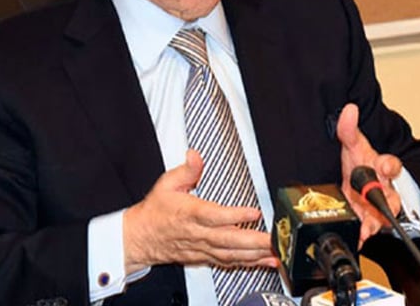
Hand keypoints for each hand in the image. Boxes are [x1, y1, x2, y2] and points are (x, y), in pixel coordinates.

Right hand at [123, 150, 278, 273]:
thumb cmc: (156, 211)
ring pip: (232, 255)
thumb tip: (195, 156)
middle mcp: (198, 234)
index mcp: (190, 213)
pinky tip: (266, 261)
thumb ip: (186, 170)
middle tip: (274, 239)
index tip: (253, 212)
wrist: (142, 237)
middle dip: (254, 241)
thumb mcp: (167, 184)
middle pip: (229, 240)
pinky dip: (250, 263)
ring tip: (277, 252)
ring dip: (256, 255)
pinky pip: (230, 262)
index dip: (234, 216)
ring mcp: (203, 248)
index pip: (214, 216)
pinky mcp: (206, 257)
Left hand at [336, 103, 403, 245]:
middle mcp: (385, 189)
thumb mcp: (354, 145)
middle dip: (384, 202)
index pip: (392, 165)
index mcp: (383, 168)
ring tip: (367, 229)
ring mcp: (377, 208)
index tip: (386, 166)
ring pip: (382, 218)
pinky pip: (369, 230)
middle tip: (376, 205)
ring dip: (375, 224)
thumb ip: (348, 129)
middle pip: (391, 198)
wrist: (360, 183)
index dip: (390, 165)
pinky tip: (357, 240)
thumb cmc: (361, 163)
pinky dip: (364, 236)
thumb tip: (349, 109)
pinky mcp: (369, 221)